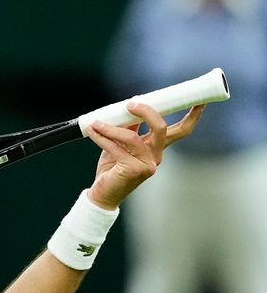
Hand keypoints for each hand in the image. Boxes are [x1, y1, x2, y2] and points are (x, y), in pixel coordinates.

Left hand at [84, 103, 204, 209]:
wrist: (103, 193)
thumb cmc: (113, 168)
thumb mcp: (121, 144)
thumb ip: (128, 127)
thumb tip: (129, 108)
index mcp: (157, 148)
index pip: (180, 130)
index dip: (192, 115)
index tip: (200, 100)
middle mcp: (156, 156)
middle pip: (161, 128)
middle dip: (147, 111)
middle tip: (130, 104)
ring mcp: (146, 165)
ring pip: (132, 137)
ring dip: (111, 128)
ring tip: (96, 123)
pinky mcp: (133, 170)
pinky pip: (116, 148)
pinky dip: (102, 137)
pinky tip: (93, 131)